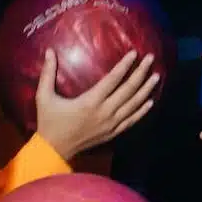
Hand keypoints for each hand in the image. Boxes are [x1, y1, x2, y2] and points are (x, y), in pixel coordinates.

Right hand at [35, 49, 158, 159]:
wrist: (53, 150)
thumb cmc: (49, 122)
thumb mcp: (44, 97)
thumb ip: (48, 73)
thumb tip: (49, 51)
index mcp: (90, 101)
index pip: (113, 79)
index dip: (125, 65)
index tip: (134, 53)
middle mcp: (104, 112)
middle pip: (128, 90)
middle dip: (141, 73)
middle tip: (151, 58)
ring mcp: (110, 124)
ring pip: (134, 105)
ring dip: (146, 90)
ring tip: (156, 76)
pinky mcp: (112, 133)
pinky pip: (131, 120)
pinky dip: (142, 111)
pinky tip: (151, 102)